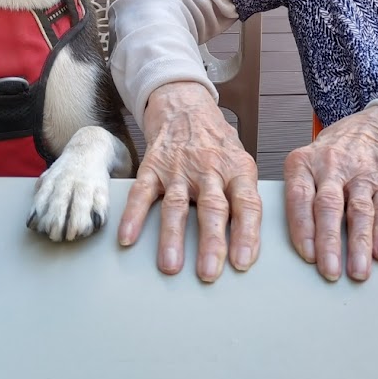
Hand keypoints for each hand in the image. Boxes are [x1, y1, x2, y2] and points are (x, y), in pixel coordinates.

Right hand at [118, 81, 261, 281]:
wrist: (185, 105)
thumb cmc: (216, 142)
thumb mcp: (240, 162)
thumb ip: (244, 196)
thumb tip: (249, 243)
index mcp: (237, 170)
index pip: (247, 204)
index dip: (247, 234)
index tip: (242, 263)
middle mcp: (209, 169)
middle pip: (213, 208)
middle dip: (212, 243)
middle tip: (209, 273)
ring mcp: (179, 168)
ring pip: (177, 204)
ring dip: (173, 237)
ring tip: (170, 266)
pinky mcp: (153, 166)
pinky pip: (143, 193)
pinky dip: (134, 216)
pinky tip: (128, 238)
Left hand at [283, 106, 377, 281]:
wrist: (374, 128)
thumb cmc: (333, 154)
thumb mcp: (307, 163)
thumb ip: (300, 197)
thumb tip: (298, 243)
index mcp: (304, 163)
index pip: (299, 198)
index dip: (303, 228)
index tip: (307, 255)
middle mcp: (331, 167)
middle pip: (328, 207)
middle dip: (328, 241)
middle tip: (329, 270)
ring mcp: (361, 174)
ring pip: (358, 211)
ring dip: (358, 244)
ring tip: (357, 271)